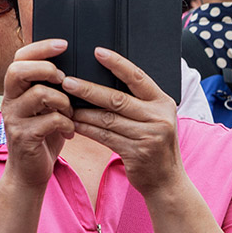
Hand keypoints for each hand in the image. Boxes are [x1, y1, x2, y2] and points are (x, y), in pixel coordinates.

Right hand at [0, 39, 74, 188]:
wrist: (30, 173)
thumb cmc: (43, 137)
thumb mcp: (47, 109)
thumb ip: (53, 89)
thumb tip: (76, 68)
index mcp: (16, 91)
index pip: (20, 58)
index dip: (40, 47)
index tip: (63, 44)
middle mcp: (9, 101)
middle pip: (18, 70)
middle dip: (46, 68)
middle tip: (64, 79)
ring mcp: (13, 119)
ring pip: (39, 93)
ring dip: (63, 101)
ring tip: (70, 114)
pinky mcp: (23, 137)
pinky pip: (50, 120)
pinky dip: (67, 124)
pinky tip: (69, 131)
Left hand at [64, 47, 181, 200]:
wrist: (167, 181)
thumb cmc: (156, 144)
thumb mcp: (155, 119)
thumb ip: (139, 102)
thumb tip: (106, 81)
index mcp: (163, 102)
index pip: (138, 77)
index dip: (117, 64)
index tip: (97, 51)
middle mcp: (159, 117)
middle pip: (118, 99)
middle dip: (89, 89)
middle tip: (67, 81)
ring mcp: (149, 136)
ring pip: (108, 119)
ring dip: (83, 111)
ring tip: (64, 103)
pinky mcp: (136, 153)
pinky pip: (105, 137)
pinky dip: (87, 129)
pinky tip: (74, 123)